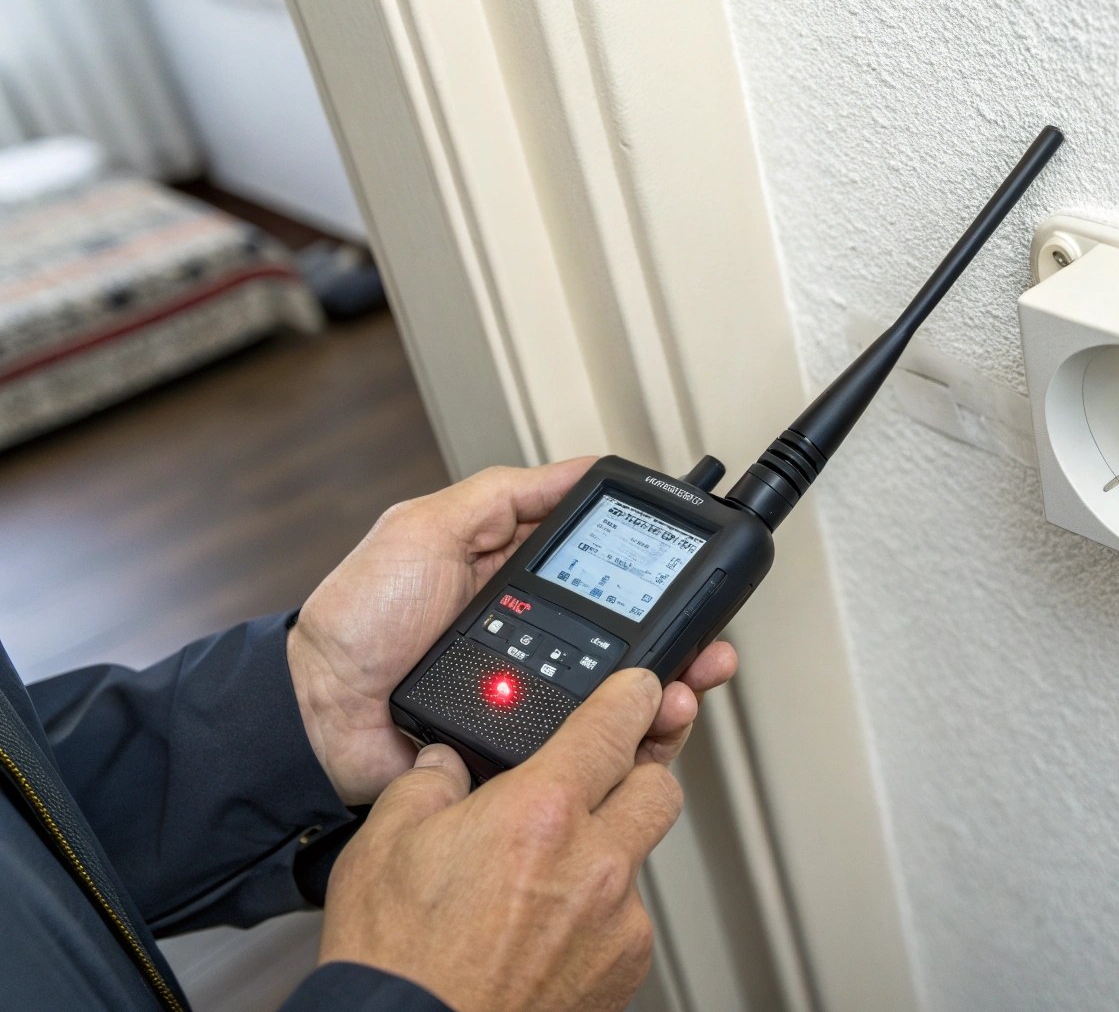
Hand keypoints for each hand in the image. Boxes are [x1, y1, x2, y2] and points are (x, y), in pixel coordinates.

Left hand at [287, 460, 737, 803]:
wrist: (317, 715)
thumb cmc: (357, 620)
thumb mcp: (426, 528)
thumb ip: (504, 496)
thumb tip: (579, 466)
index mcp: (518, 579)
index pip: (605, 569)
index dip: (652, 568)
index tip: (691, 564)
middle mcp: (538, 637)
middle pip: (631, 635)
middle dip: (682, 637)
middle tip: (710, 638)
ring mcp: (537, 694)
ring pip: (624, 694)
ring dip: (668, 689)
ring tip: (685, 685)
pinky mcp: (529, 745)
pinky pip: (594, 744)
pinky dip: (634, 741)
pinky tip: (655, 728)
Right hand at [320, 670, 685, 1011]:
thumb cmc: (397, 963)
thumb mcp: (383, 845)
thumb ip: (425, 784)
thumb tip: (445, 766)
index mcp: (540, 812)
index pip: (616, 724)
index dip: (633, 696)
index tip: (639, 688)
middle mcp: (594, 863)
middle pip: (659, 786)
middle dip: (637, 771)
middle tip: (600, 779)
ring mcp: (616, 923)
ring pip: (642, 856)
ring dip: (611, 848)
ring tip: (549, 872)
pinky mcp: (624, 972)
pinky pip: (628, 918)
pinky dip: (600, 912)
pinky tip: (550, 925)